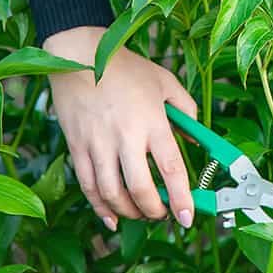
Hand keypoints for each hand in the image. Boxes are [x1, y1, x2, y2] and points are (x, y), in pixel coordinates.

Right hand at [43, 26, 197, 231]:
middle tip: (163, 213)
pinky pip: (88, 186)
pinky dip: (100, 207)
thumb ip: (186, 110)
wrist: (77, 55)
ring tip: (140, 213)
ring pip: (113, 194)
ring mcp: (98, 143)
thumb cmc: (125, 68)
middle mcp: (125, 136)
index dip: (182, 199)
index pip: (171, 169)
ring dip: (130, 212)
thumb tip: (196, 141)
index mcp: (152, 121)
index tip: (188, 218)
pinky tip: (112, 216)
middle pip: (141, 189)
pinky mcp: (77, 146)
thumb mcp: (165, 82)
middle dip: (155, 211)